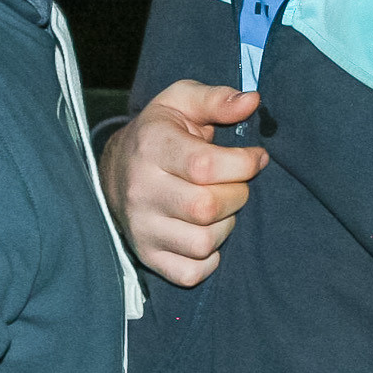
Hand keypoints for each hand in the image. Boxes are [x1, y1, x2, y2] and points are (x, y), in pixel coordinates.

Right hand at [100, 80, 268, 286]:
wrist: (115, 169)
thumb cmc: (160, 132)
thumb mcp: (182, 101)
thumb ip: (217, 99)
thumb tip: (252, 101)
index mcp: (152, 147)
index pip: (205, 166)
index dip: (243, 163)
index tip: (256, 157)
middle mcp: (142, 191)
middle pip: (207, 207)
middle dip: (237, 194)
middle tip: (236, 182)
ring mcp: (142, 228)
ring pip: (203, 243)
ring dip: (225, 226)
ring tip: (219, 206)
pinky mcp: (147, 255)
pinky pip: (190, 273)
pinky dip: (209, 259)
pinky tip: (207, 231)